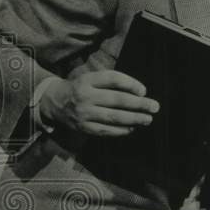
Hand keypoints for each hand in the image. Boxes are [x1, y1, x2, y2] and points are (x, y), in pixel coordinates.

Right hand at [40, 70, 159, 135]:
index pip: (112, 79)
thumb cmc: (82, 88)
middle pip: (117, 100)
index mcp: (87, 80)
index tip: (144, 91)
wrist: (54, 102)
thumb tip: (140, 94)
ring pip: (114, 117)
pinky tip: (132, 128)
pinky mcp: (84, 127)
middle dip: (139, 104)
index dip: (130, 84)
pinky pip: (107, 130)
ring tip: (148, 119)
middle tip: (155, 106)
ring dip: (134, 118)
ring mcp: (84, 113)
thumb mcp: (91, 79)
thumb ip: (112, 83)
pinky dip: (122, 130)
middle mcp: (85, 96)